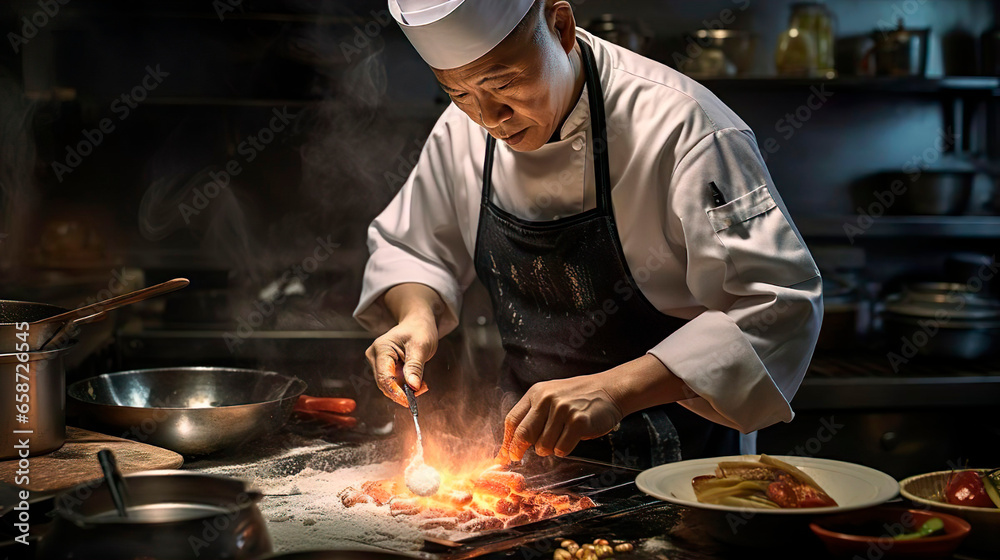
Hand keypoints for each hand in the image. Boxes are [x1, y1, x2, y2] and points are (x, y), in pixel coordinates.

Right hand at [365, 316, 436, 406]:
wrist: (417, 323)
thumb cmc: (419, 330)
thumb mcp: (421, 346)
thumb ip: (415, 367)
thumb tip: (413, 387)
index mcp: (381, 348)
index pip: (385, 377)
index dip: (395, 392)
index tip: (409, 402)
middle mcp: (375, 355)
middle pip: (384, 383)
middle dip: (401, 392)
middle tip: (420, 392)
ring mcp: (377, 361)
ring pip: (388, 384)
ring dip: (403, 389)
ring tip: (421, 386)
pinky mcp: (383, 366)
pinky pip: (392, 381)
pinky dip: (403, 385)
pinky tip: (415, 381)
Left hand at [496, 374, 623, 463]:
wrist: (609, 390)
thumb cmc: (579, 397)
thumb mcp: (551, 396)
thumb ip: (534, 414)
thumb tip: (514, 443)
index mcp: (536, 393)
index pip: (513, 420)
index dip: (507, 441)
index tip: (504, 455)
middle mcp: (547, 399)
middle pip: (524, 434)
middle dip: (519, 450)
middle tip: (519, 458)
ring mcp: (562, 409)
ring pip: (543, 446)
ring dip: (549, 449)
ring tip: (560, 437)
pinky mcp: (578, 421)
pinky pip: (561, 449)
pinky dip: (565, 449)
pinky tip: (572, 438)